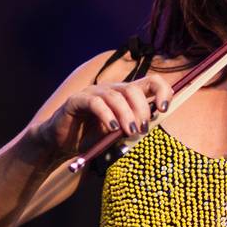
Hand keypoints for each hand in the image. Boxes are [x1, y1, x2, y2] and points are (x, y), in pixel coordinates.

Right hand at [32, 75, 173, 157]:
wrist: (61, 144)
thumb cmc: (92, 137)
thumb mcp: (118, 133)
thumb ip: (134, 126)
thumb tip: (152, 125)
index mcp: (126, 94)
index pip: (151, 82)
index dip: (162, 91)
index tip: (164, 109)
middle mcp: (111, 89)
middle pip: (134, 89)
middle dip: (142, 110)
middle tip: (143, 130)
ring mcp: (94, 92)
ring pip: (116, 97)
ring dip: (127, 115)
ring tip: (130, 132)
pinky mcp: (77, 99)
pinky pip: (96, 103)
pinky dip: (107, 115)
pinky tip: (112, 128)